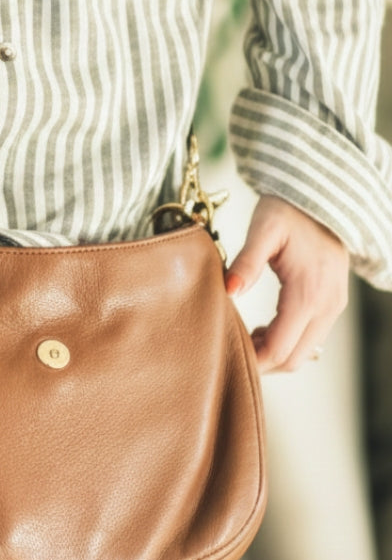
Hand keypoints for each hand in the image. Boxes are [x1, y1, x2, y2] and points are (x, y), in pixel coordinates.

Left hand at [225, 195, 348, 372]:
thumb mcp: (263, 230)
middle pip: (294, 359)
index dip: (254, 360)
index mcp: (308, 294)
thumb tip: (228, 290)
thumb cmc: (288, 211)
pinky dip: (286, 341)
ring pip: (305, 352)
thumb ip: (246, 262)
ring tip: (243, 336)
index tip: (226, 355)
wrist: (322, 197)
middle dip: (263, 362)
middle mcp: (326, 306)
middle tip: (231, 348)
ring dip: (274, 352)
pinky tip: (262, 328)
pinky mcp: (332, 303)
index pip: (281, 348)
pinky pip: (310, 337)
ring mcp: (333, 306)